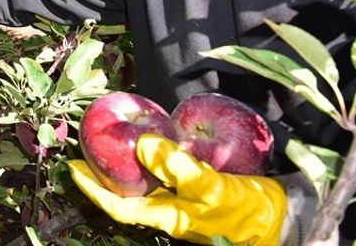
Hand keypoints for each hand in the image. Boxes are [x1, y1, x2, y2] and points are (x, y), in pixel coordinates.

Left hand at [69, 134, 286, 245]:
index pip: (117, 206)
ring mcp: (183, 201)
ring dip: (128, 163)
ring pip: (146, 182)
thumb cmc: (246, 211)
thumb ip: (178, 168)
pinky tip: (156, 137)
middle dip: (105, 172)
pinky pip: (168, 171)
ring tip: (115, 137)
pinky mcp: (197, 189)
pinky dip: (156, 155)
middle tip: (88, 144)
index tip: (72, 167)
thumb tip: (142, 145)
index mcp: (166, 217)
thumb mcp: (211, 188)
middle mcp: (169, 211)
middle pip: (127, 193)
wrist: (282, 218)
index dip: (92, 189)